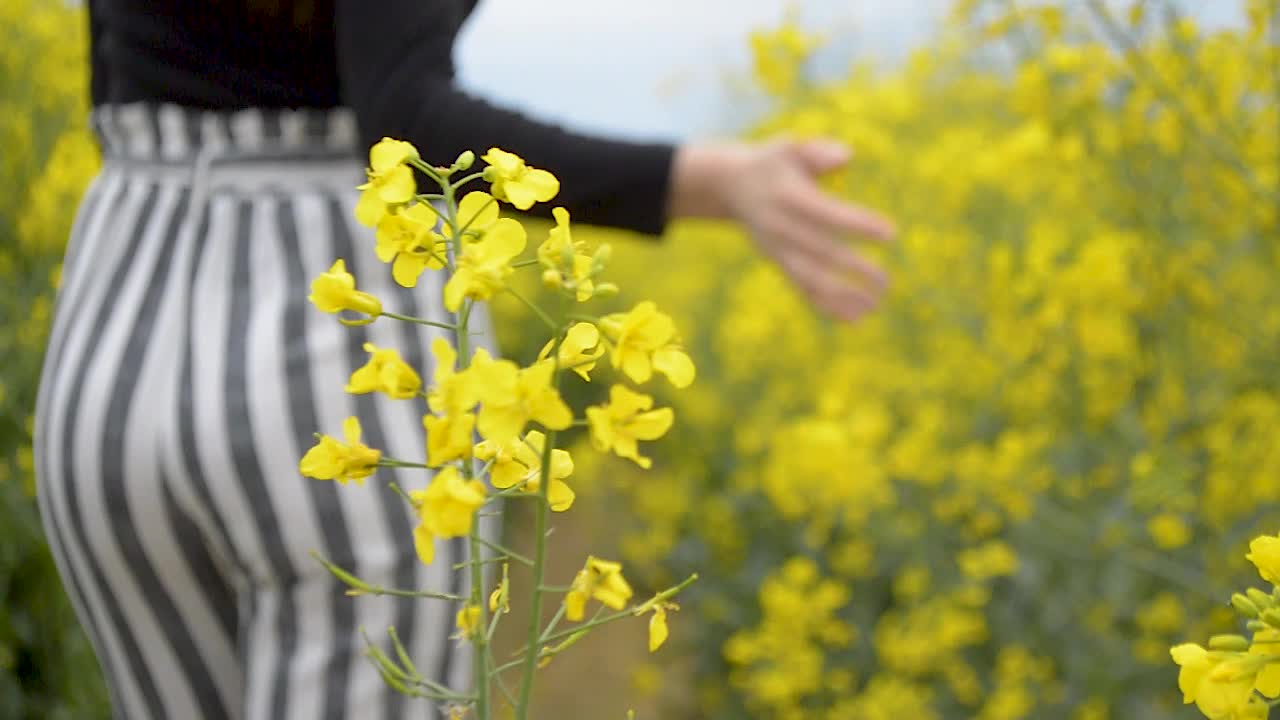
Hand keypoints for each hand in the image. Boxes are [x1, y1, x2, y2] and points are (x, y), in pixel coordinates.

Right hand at [669, 139, 895, 321]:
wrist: (732, 185)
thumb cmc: (773, 162)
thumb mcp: (789, 146)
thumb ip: (817, 151)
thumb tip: (846, 157)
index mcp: (789, 198)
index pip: (828, 215)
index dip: (859, 225)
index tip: (890, 234)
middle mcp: (781, 228)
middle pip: (822, 253)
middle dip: (855, 269)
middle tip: (885, 281)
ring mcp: (777, 250)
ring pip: (811, 279)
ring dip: (842, 295)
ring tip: (874, 305)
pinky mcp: (777, 263)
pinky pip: (802, 289)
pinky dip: (827, 305)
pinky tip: (855, 318)